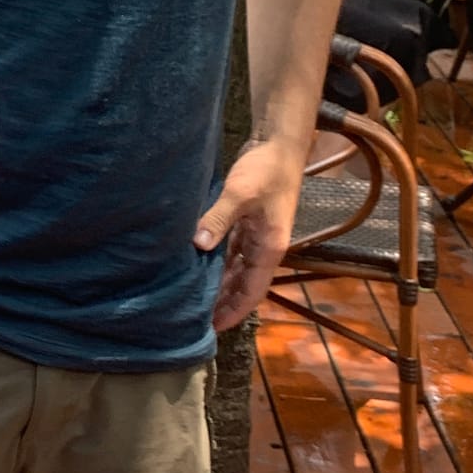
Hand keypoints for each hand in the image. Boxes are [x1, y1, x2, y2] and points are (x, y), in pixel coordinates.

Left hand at [195, 135, 306, 331]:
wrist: (278, 143)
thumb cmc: (265, 170)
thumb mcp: (241, 193)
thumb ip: (219, 218)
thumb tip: (198, 243)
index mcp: (270, 248)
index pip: (253, 291)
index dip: (234, 312)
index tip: (214, 329)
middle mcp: (265, 247)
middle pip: (244, 286)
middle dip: (224, 304)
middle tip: (195, 321)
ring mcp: (257, 236)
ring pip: (237, 270)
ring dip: (221, 286)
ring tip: (194, 301)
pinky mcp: (247, 223)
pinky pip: (232, 252)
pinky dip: (219, 264)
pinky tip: (199, 269)